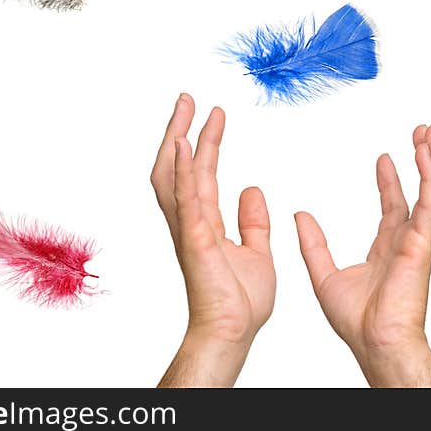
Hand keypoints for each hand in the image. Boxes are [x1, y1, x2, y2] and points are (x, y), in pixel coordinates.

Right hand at [152, 94, 274, 386]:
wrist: (234, 331)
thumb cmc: (240, 302)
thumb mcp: (257, 250)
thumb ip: (253, 221)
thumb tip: (253, 191)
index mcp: (205, 222)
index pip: (200, 172)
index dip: (204, 142)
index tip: (212, 114)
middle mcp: (191, 221)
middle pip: (177, 166)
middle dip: (180, 130)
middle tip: (189, 99)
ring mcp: (190, 229)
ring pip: (174, 176)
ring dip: (177, 141)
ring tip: (185, 110)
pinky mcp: (196, 239)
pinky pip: (186, 198)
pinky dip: (182, 170)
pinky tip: (183, 146)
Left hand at [295, 124, 430, 386]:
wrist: (374, 341)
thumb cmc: (357, 322)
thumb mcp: (324, 275)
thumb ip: (313, 244)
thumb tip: (300, 217)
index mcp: (389, 247)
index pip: (394, 205)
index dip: (390, 180)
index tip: (384, 157)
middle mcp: (408, 240)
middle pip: (424, 191)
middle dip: (425, 160)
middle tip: (422, 133)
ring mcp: (419, 240)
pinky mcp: (423, 243)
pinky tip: (429, 156)